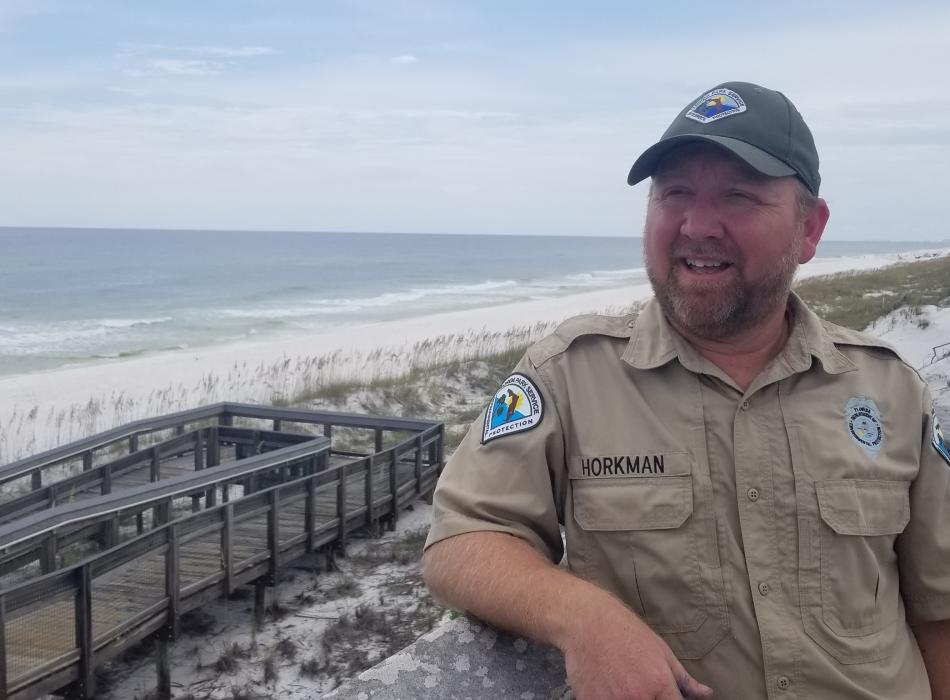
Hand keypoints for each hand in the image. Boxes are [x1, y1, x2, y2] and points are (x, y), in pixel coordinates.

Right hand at [560, 602, 712, 699]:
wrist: (587, 621)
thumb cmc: (626, 631)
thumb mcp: (660, 650)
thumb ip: (683, 679)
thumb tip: (706, 694)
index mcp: (659, 684)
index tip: (664, 697)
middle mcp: (637, 697)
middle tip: (638, 686)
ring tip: (621, 684)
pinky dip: (606, 699)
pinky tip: (606, 686)